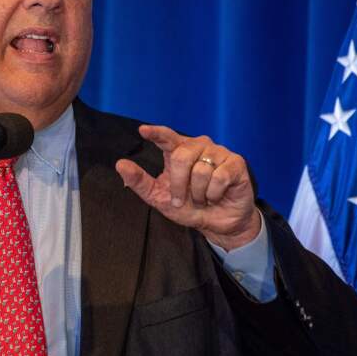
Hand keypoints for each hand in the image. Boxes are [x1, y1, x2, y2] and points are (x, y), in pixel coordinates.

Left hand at [115, 125, 258, 250]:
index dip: (156, 132)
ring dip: (198, 193)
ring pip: (201, 170)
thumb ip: (140, 182)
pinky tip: (217, 196)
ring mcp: (219, 153)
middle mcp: (199, 146)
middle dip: (179, 185)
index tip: (143, 130)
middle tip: (182, 199)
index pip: (166, 137)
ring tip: (203, 198)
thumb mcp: (160, 198)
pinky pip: (219, 177)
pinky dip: (214, 194)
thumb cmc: (189, 208)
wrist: (218, 224)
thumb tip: (120, 164)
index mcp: (179, 151)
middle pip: (181, 157)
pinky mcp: (236, 163)